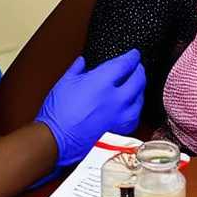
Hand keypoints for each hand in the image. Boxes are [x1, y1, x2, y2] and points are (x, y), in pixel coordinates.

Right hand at [34, 51, 146, 167]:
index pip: (126, 64)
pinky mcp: (119, 130)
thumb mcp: (64, 83)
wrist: (56, 141)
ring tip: (135, 86)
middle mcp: (115, 98)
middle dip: (139, 70)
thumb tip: (82, 62)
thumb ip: (76, 69)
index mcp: (102, 82)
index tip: (133, 54)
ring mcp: (119, 116)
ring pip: (140, 99)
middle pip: (138, 79)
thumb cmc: (57, 115)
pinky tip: (131, 107)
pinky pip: (135, 116)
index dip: (132, 57)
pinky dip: (135, 108)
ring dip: (140, 90)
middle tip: (136, 67)